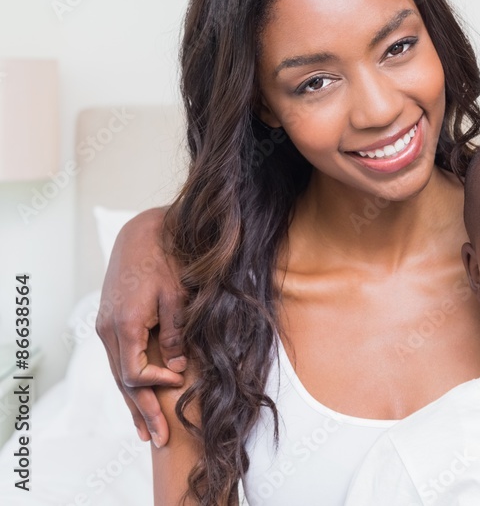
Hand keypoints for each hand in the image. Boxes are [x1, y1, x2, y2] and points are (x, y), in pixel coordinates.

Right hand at [96, 207, 186, 446]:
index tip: (179, 384)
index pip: (136, 373)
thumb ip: (175, 334)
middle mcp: (109, 331)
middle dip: (142, 411)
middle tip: (157, 439)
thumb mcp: (177, 296)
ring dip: (132, 402)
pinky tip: (136, 397)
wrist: (142, 233)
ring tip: (144, 430)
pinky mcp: (110, 322)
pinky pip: (118, 360)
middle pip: (124, 382)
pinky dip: (128, 381)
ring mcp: (105, 327)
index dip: (157, 385)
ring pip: (118, 373)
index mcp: (125, 326)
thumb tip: (176, 369)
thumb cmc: (165, 260)